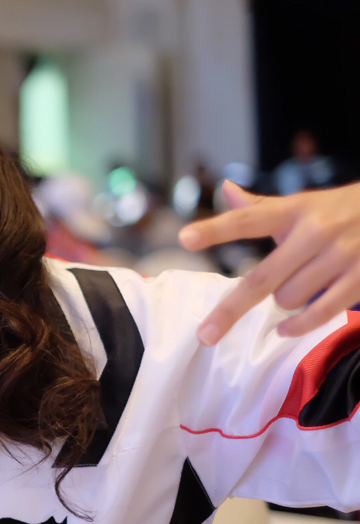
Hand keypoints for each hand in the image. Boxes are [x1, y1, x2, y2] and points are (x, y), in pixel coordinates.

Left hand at [179, 180, 359, 344]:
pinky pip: (320, 312)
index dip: (215, 229)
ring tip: (298, 286)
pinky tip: (286, 329)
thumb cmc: (339, 212)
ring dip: (283, 302)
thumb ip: (261, 207)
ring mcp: (340, 255)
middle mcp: (314, 231)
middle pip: (261, 279)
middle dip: (230, 310)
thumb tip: (226, 188)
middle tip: (205, 335)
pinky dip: (299, 326)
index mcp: (294, 210)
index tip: (184, 238)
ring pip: (289, 299)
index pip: (247, 219)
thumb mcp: (303, 204)